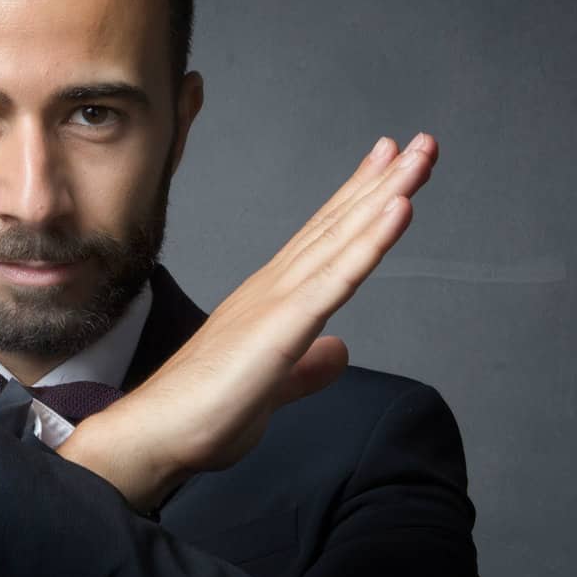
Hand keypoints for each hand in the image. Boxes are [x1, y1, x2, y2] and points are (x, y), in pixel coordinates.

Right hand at [60, 132, 437, 508]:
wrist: (155, 434)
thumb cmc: (201, 413)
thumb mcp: (274, 389)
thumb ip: (308, 368)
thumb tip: (340, 351)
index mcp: (273, 300)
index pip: (325, 240)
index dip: (360, 200)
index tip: (389, 165)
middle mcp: (275, 287)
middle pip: (339, 224)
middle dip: (383, 181)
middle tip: (421, 142)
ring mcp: (278, 301)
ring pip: (343, 237)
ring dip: (387, 192)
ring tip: (420, 155)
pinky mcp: (283, 326)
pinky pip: (338, 277)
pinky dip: (371, 240)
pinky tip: (400, 208)